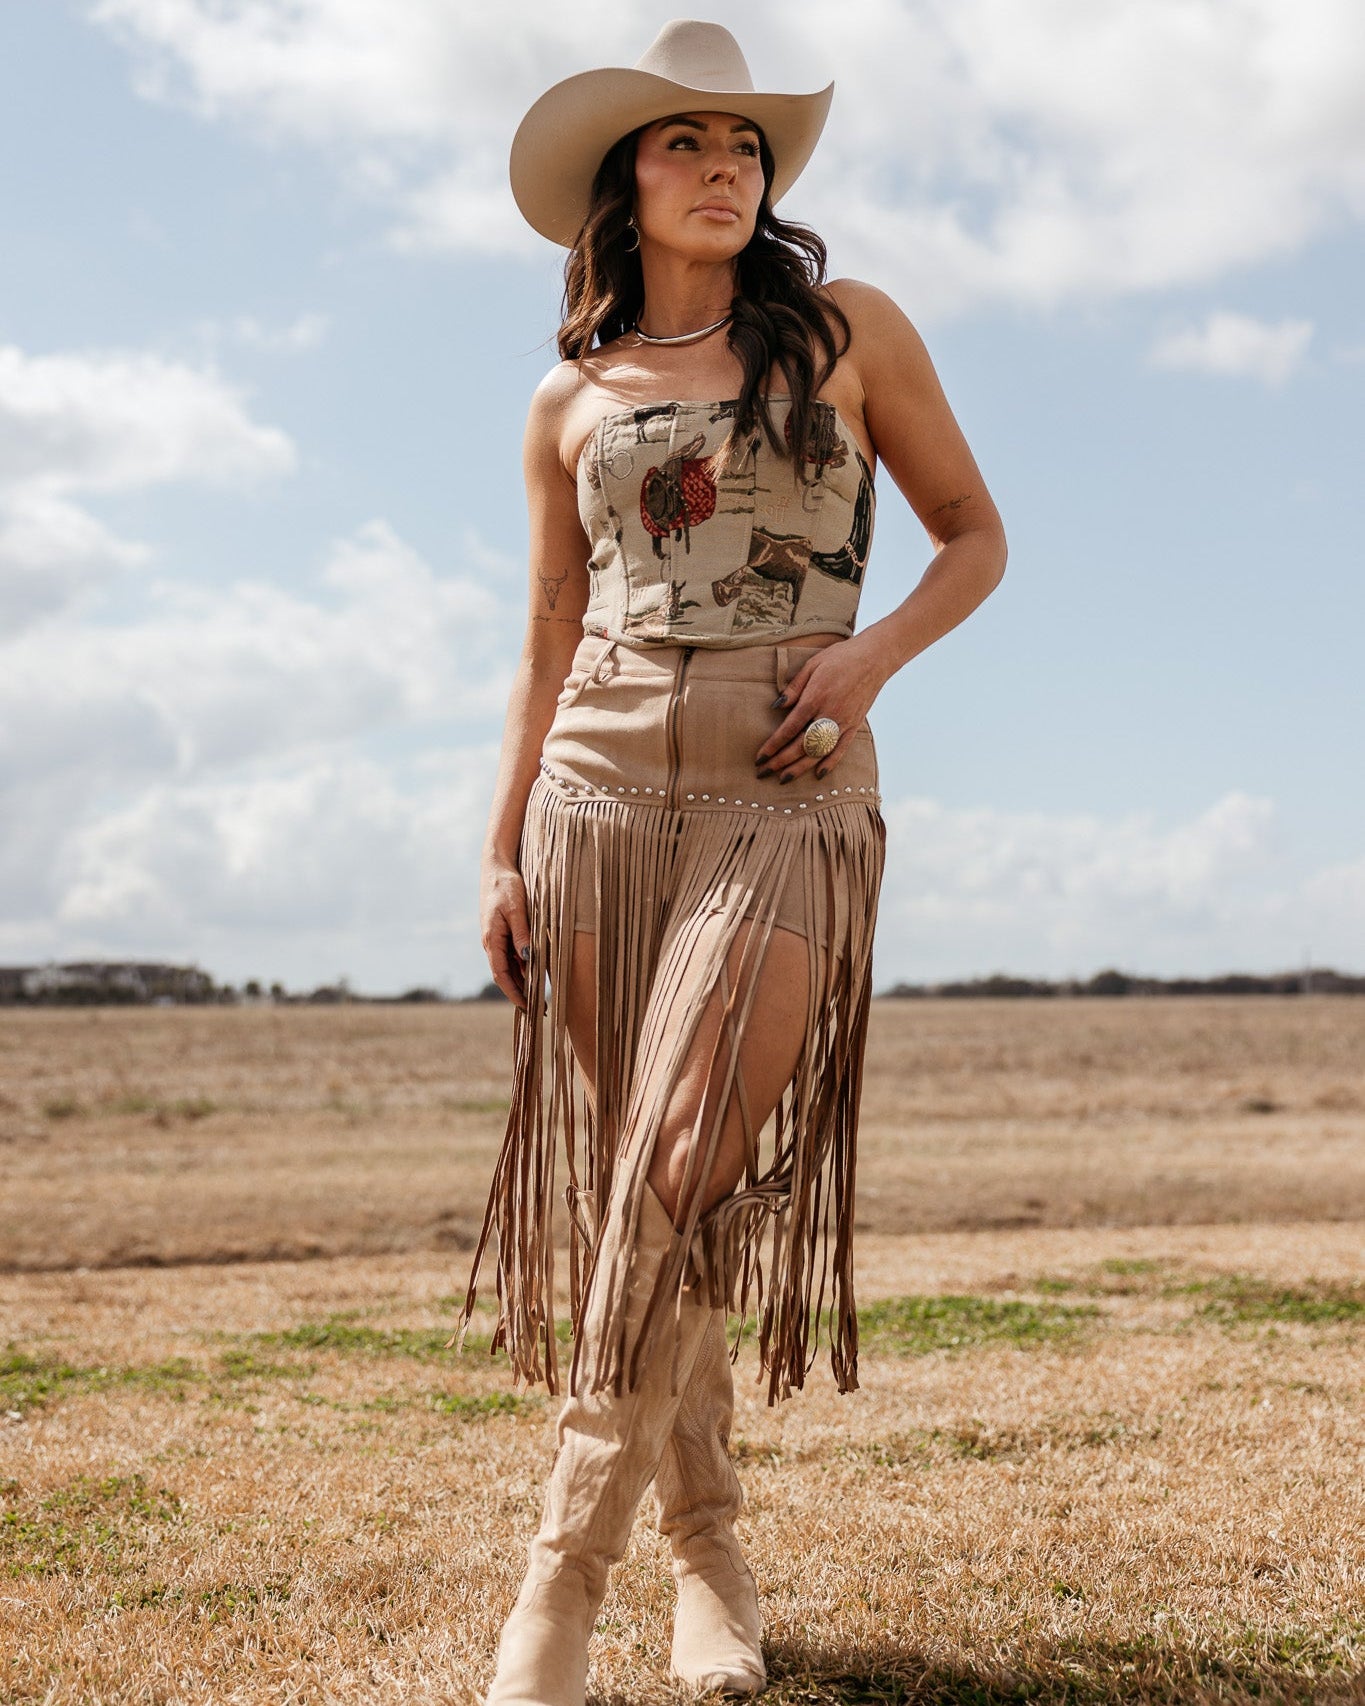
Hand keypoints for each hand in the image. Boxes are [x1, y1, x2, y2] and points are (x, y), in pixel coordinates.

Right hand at [481, 857, 531, 1010]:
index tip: (528, 1007)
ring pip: (509, 966)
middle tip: (540, 1008)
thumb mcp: (517, 909)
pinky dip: (523, 966)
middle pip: (505, 975)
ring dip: (522, 981)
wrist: (496, 867)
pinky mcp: (503, 932)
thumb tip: (528, 959)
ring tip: (541, 995)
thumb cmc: (506, 886)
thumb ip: (522, 934)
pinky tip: (536, 973)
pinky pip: (512, 954)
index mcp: (492, 939)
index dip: (514, 993)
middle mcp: (492, 942)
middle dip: (520, 993)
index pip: (501, 975)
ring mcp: (496, 938)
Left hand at [754, 636, 888, 782]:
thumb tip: (777, 706)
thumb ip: (794, 687)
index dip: (773, 746)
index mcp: (815, 698)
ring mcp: (843, 722)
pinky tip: (818, 774)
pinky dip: (830, 763)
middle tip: (763, 772)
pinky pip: (841, 749)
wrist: (874, 658)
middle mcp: (829, 714)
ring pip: (819, 752)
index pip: (789, 729)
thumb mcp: (812, 665)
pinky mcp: (855, 725)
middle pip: (801, 745)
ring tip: (784, 778)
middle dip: (780, 761)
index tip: (760, 757)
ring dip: (800, 767)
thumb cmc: (840, 657)